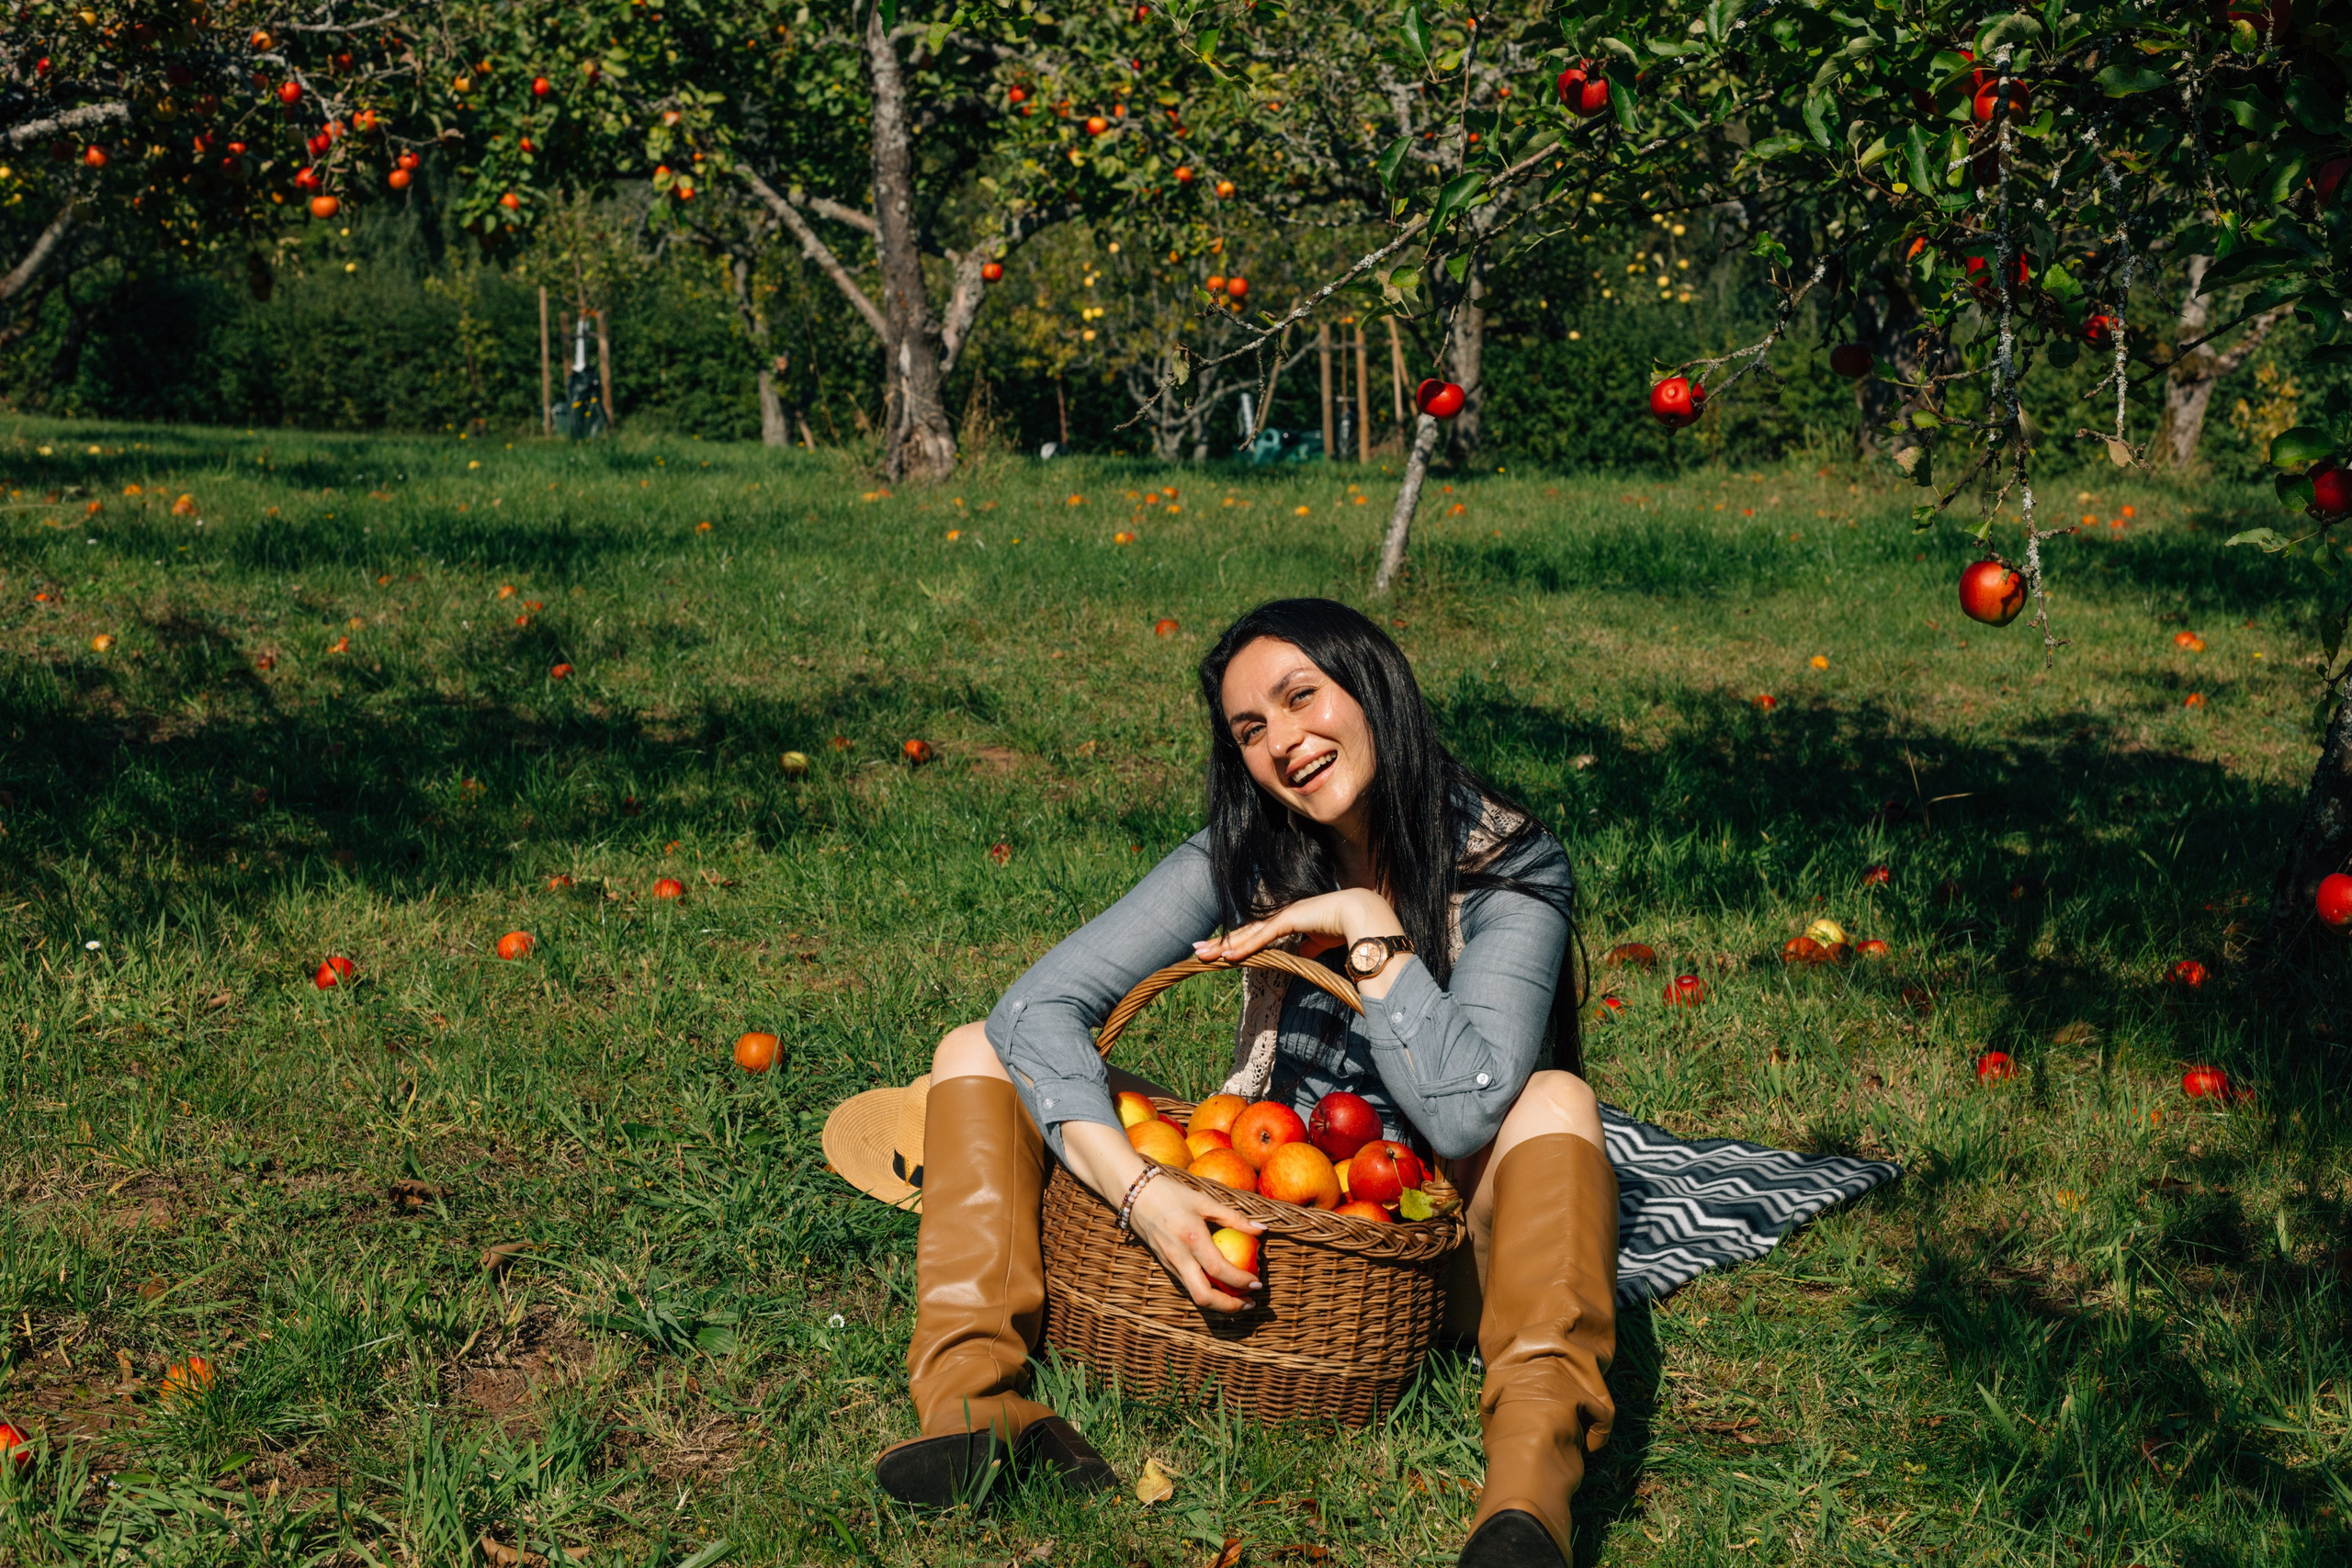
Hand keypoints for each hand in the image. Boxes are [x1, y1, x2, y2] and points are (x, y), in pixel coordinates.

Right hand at [1125, 1169, 1264, 1311]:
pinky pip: (1188, 1285)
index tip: (1257, 1284)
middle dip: (1229, 1306)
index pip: (1219, 1270)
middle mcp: (1179, 1257)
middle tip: (1249, 1302)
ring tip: (1239, 1299)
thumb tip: (1262, 1229)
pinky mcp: (1165, 1266)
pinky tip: (1220, 1286)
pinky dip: (1207, 1291)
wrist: (1135, 1194)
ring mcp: (1170, 1264)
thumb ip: (1234, 1217)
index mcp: (1192, 1238)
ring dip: (1219, 1303)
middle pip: (1204, 1296)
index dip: (1240, 1281)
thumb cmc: (1172, 1194)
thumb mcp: (1204, 1201)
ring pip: (1194, 1295)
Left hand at [1192, 889, 1409, 994]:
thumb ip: (1308, 947)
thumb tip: (1300, 955)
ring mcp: (1284, 915)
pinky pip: (1263, 936)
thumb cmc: (1347, 928)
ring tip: (1201, 953)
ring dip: (1223, 945)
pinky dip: (1245, 946)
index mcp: (1288, 919)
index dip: (1234, 941)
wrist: (1364, 916)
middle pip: (1243, 931)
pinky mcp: (1291, 918)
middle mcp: (1282, 915)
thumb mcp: (1321, 942)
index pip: (1254, 932)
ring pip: (1247, 933)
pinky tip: (1228, 955)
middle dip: (1219, 942)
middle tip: (1196, 950)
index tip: (1216, 951)